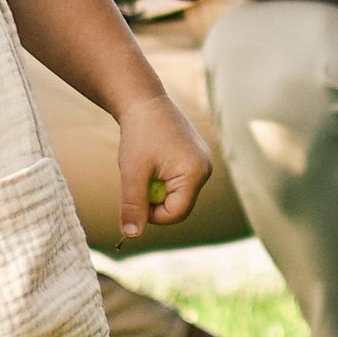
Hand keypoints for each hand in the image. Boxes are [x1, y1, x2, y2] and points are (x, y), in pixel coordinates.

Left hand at [115, 91, 211, 241]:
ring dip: (157, 186)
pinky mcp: (196, 157)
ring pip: (177, 193)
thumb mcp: (132, 172)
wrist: (144, 101)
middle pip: (178, 205)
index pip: (176, 213)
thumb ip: (133, 205)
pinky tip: (154, 158)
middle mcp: (206, 169)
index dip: (151, 214)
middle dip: (155, 198)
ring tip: (147, 164)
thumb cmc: (138, 135)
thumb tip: (131, 235)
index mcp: (196, 173)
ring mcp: (203, 162)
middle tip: (139, 177)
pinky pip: (179, 180)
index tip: (134, 197)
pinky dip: (162, 176)